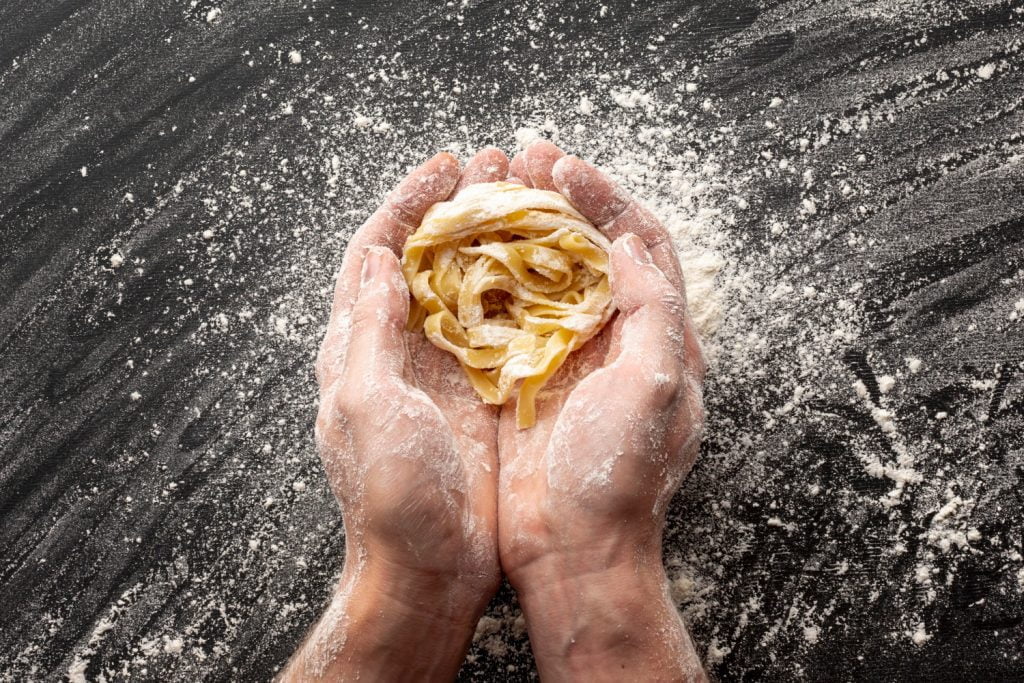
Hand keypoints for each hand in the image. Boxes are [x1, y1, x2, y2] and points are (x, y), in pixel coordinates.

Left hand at [282, 149, 509, 681]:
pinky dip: (523, 291)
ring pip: (468, 285)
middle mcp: (400, 349)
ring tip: (528, 198)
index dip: (405, 204)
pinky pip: (504, 328)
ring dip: (493, 239)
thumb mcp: (365, 403)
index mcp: (359, 346)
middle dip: (456, 207)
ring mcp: (445, 370)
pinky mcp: (483, 393)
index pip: (376, 254)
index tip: (443, 167)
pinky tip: (551, 265)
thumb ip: (368, 329)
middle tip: (497, 166)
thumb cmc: (389, 492)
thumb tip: (380, 256)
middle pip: (425, 258)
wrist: (429, 567)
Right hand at [499, 141, 707, 680]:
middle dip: (556, 197)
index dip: (603, 197)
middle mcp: (612, 337)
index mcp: (655, 335)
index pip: (638, 243)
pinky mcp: (521, 377)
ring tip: (484, 187)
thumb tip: (629, 244)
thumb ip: (653, 312)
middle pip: (588, 246)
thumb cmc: (620, 478)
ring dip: (516, 228)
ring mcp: (564, 356)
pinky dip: (483, 277)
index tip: (560, 167)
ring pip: (542, 273)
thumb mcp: (654, 391)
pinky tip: (456, 251)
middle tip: (518, 158)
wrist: (572, 552)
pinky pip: (502, 313)